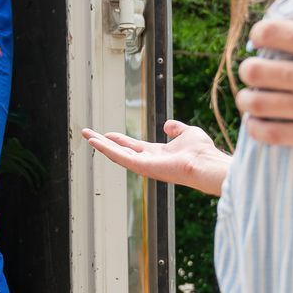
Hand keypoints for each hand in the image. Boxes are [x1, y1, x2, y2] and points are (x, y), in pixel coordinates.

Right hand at [82, 121, 231, 195]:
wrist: (205, 162)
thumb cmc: (201, 151)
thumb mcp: (187, 132)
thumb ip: (176, 129)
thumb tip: (167, 125)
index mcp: (157, 154)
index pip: (133, 146)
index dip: (119, 139)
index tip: (107, 133)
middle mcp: (148, 161)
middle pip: (120, 151)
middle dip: (104, 142)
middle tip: (88, 134)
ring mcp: (144, 165)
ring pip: (117, 155)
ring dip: (101, 145)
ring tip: (87, 136)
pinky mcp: (142, 167)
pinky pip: (121, 157)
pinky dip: (107, 149)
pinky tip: (96, 142)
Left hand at [236, 0, 292, 152]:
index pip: (268, 33)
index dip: (260, 33)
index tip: (265, 38)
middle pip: (255, 71)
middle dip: (251, 66)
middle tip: (258, 67)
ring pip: (258, 104)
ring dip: (250, 97)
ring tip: (256, 95)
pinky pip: (273, 136)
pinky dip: (259, 128)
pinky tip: (263, 121)